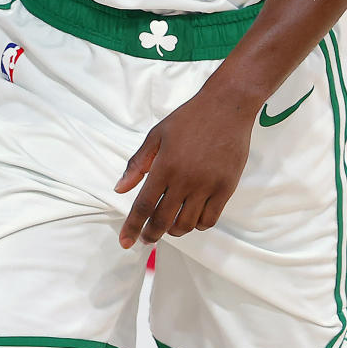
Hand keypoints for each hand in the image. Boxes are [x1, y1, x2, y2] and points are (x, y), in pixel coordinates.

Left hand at [114, 87, 255, 248]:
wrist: (226, 106)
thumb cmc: (189, 118)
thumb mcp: (157, 135)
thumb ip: (137, 163)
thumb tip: (120, 189)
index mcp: (165, 166)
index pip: (143, 206)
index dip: (132, 227)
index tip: (126, 241)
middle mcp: (185, 179)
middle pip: (163, 220)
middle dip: (151, 234)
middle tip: (146, 238)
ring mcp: (207, 185)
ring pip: (186, 224)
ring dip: (174, 230)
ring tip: (169, 226)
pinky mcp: (226, 187)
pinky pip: (210, 219)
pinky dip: (197, 225)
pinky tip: (191, 218)